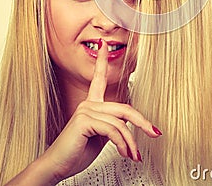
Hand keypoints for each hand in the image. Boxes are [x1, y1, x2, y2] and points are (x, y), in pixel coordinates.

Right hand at [41, 39, 160, 181]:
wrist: (57, 166)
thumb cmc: (76, 152)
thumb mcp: (100, 137)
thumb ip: (113, 125)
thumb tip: (129, 123)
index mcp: (91, 104)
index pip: (98, 78)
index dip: (102, 60)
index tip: (103, 44)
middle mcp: (88, 104)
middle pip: (124, 108)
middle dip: (142, 121)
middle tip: (154, 132)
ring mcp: (85, 110)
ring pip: (120, 122)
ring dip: (131, 142)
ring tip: (134, 155)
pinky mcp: (84, 120)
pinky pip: (113, 130)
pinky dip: (122, 144)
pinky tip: (123, 153)